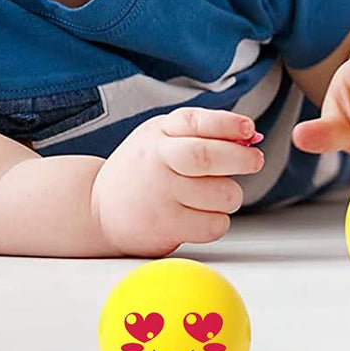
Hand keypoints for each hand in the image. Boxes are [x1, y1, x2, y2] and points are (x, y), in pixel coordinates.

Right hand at [90, 107, 264, 256]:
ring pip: (221, 194)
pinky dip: (218, 221)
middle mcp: (157, 163)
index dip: (229, 124)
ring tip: (217, 193)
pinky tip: (203, 215)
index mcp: (160, 134)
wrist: (96, 210)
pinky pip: (213, 225)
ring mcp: (160, 197)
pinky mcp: (165, 229)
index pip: (197, 121)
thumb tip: (251, 136)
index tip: (249, 129)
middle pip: (207, 157)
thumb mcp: (162, 136)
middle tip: (254, 161)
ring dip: (231, 195)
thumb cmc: (141, 168)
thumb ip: (204, 131)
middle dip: (242, 158)